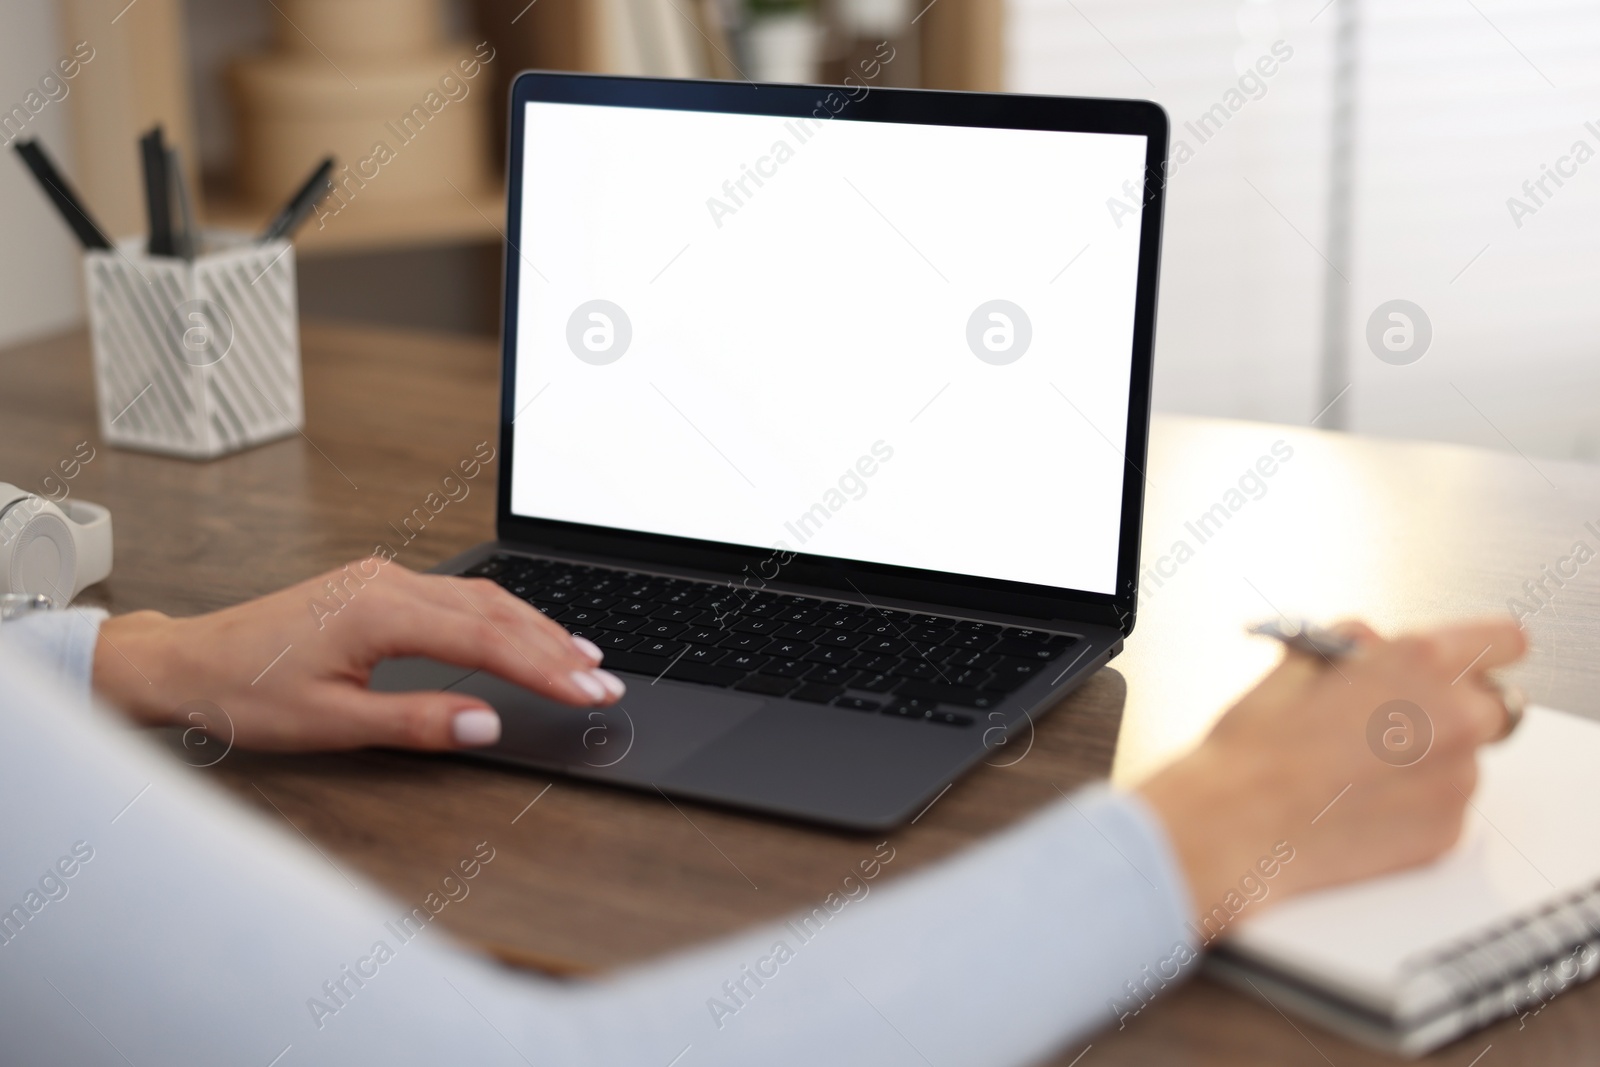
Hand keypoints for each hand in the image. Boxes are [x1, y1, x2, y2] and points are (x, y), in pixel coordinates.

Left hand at [91, 558, 624, 750]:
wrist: (185, 662)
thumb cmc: (244, 691)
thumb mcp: (331, 723)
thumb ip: (416, 721)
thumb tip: (485, 724)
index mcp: (379, 611)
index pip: (487, 640)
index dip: (546, 669)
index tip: (588, 693)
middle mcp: (388, 582)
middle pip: (496, 611)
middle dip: (556, 649)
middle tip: (603, 683)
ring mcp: (383, 579)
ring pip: (482, 598)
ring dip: (536, 629)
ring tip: (583, 658)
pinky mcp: (377, 586)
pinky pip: (458, 596)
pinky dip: (502, 618)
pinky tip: (524, 632)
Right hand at [1137, 618, 1526, 927]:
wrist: (1236, 825)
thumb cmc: (1256, 748)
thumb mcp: (1297, 663)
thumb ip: (1355, 643)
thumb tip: (1370, 643)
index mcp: (1419, 662)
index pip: (1502, 639)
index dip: (1483, 646)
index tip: (1473, 656)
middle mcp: (1454, 718)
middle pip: (1492, 703)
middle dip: (1450, 705)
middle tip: (1392, 717)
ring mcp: (1457, 780)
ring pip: (1466, 757)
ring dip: (1430, 755)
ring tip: (1358, 766)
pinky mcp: (1447, 831)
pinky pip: (1448, 804)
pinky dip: (1416, 801)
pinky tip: (1360, 799)